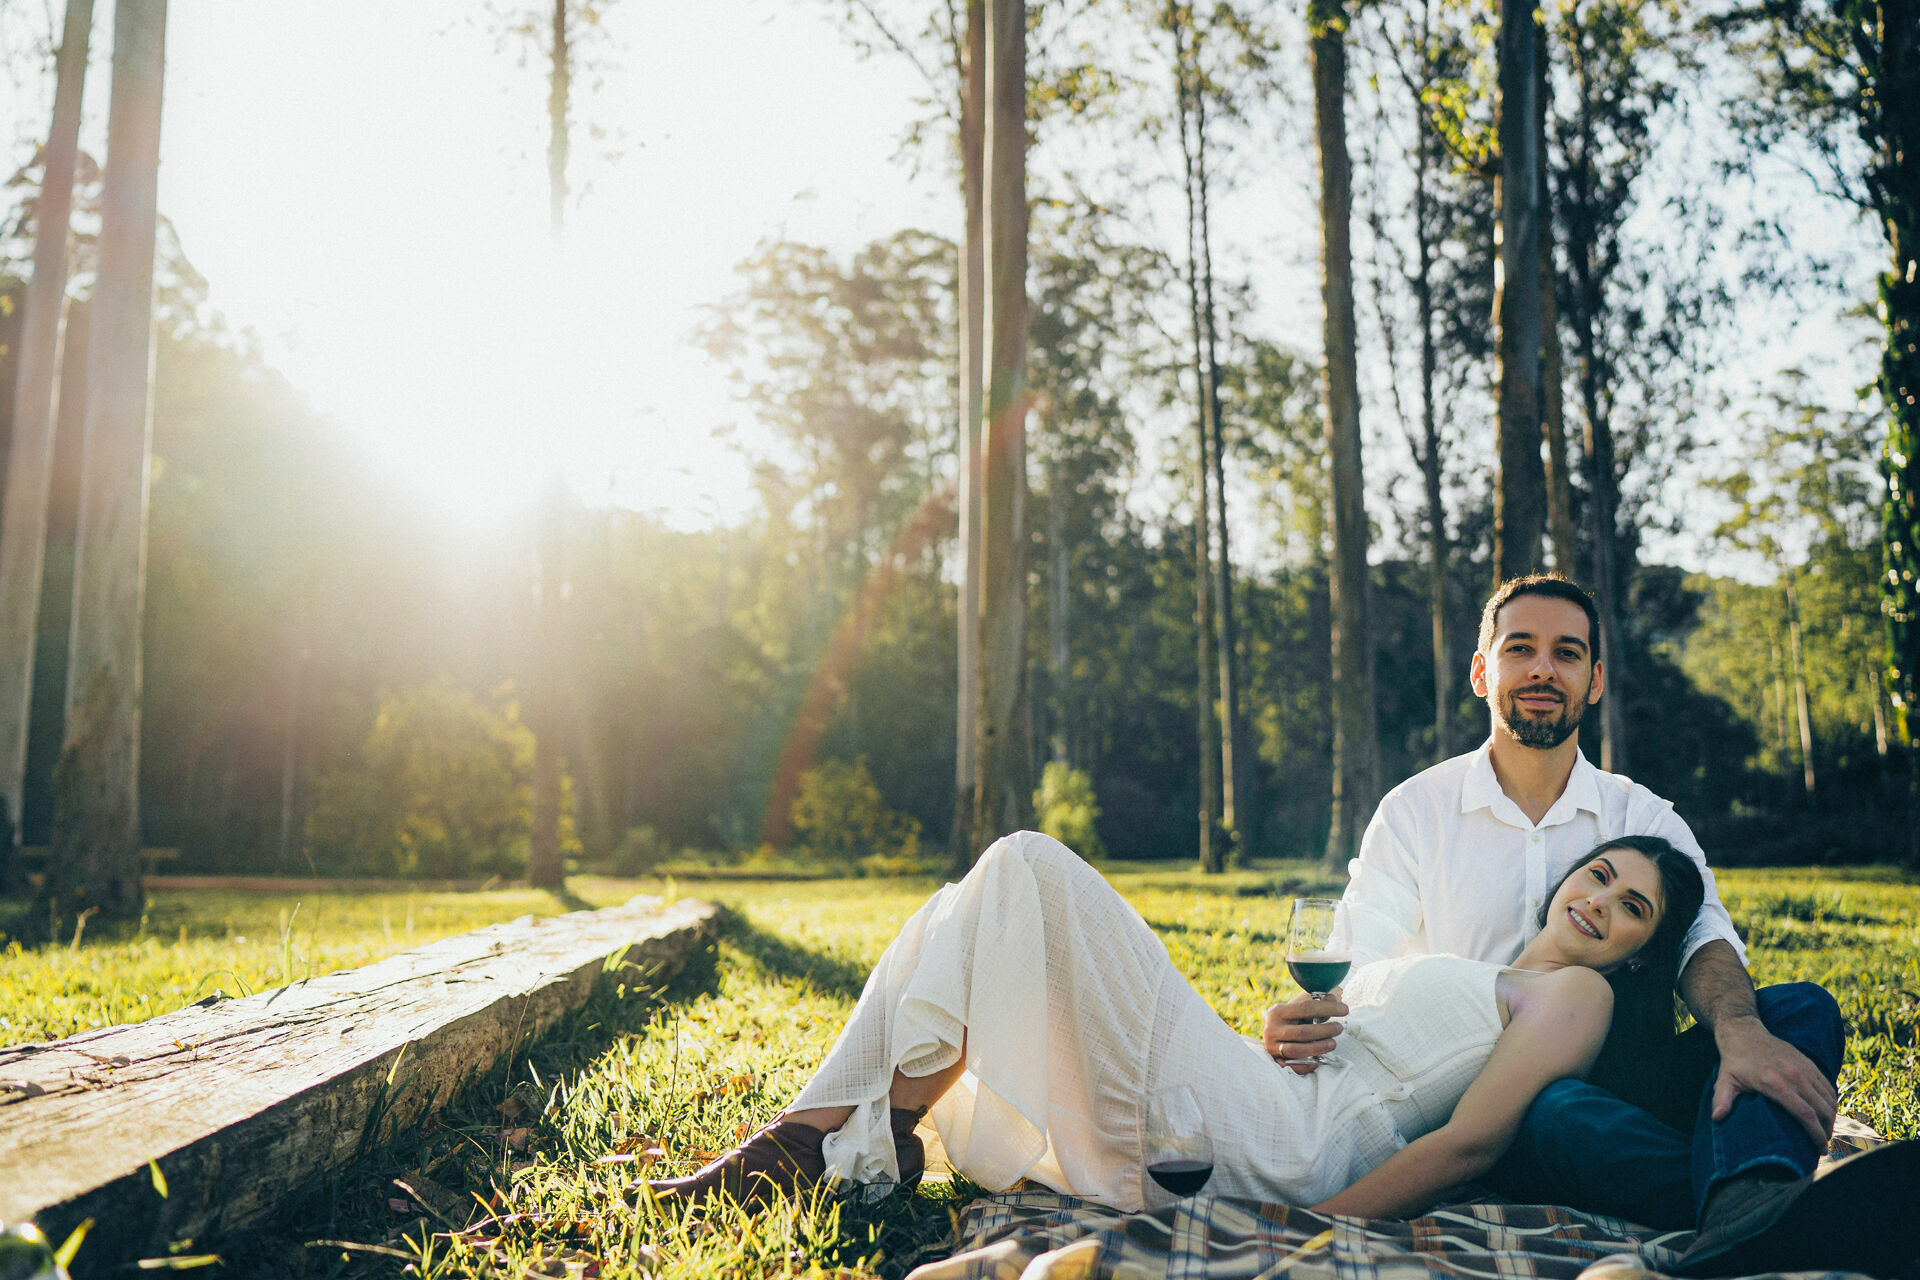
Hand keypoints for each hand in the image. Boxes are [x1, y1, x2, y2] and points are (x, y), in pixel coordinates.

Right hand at [1263, 988, 1347, 1074]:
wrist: (1271, 1038)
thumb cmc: (1291, 1021)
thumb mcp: (1300, 1010)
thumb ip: (1317, 1004)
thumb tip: (1332, 998)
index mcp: (1278, 1011)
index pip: (1306, 1008)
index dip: (1328, 1008)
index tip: (1345, 1010)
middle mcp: (1272, 1029)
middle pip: (1303, 1032)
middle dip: (1325, 1030)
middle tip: (1339, 1028)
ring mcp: (1272, 1047)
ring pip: (1298, 1050)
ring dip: (1319, 1047)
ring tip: (1333, 1043)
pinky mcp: (1276, 1062)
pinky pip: (1294, 1067)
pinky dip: (1308, 1065)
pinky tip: (1318, 1061)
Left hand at [1711, 1014, 1835, 1147]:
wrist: (1744, 1031)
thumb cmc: (1733, 1061)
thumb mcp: (1724, 1080)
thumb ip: (1721, 1100)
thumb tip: (1716, 1118)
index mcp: (1775, 1083)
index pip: (1805, 1114)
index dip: (1815, 1134)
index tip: (1820, 1150)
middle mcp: (1794, 1075)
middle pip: (1822, 1109)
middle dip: (1826, 1130)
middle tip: (1823, 1145)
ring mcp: (1803, 1067)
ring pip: (1828, 1098)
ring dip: (1831, 1118)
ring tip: (1825, 1132)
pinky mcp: (1809, 1062)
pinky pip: (1828, 1086)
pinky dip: (1831, 1102)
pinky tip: (1827, 1113)